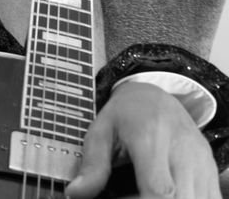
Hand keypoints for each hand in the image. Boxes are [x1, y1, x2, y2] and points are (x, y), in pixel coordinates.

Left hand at [65, 81, 219, 198]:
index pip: (159, 189)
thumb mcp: (101, 131)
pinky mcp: (210, 172)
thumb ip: (92, 164)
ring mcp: (201, 163)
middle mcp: (183, 151)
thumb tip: (75, 193)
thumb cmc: (125, 113)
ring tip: (142, 193)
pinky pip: (207, 198)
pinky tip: (162, 196)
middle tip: (127, 195)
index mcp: (151, 138)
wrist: (156, 96)